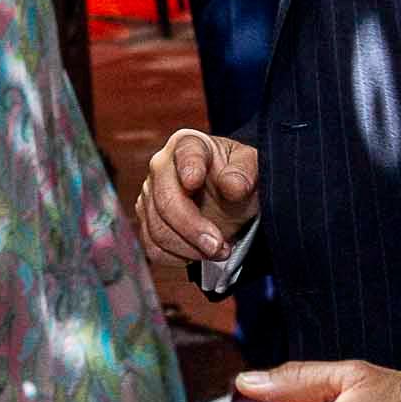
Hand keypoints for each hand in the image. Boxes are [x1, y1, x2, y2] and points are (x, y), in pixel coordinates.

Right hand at [135, 130, 259, 266]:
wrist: (229, 201)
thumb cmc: (239, 179)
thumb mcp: (253, 170)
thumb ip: (246, 172)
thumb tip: (232, 185)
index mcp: (188, 144)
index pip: (185, 154)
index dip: (188, 167)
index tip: (194, 181)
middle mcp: (161, 166)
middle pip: (165, 201)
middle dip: (193, 229)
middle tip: (219, 246)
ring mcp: (150, 195)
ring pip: (157, 229)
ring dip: (189, 248)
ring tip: (217, 250)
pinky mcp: (147, 221)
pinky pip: (153, 247)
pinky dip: (177, 257)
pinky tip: (199, 253)